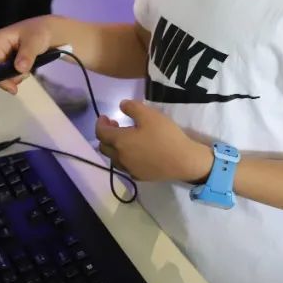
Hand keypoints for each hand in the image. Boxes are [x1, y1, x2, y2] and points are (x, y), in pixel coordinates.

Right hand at [0, 16, 56, 93]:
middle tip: (26, 73)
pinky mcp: (2, 61)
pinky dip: (15, 75)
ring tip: (28, 68)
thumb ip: (27, 55)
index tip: (13, 89)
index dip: (0, 79)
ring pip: (0, 75)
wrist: (44, 31)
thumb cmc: (39, 33)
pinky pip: (4, 74)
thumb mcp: (35, 42)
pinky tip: (25, 68)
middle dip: (9, 78)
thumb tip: (19, 69)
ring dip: (14, 77)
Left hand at [95, 101, 212, 182]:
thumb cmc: (165, 136)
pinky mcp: (139, 176)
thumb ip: (132, 107)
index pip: (101, 133)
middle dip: (106, 135)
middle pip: (104, 147)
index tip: (105, 117)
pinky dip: (124, 158)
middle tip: (115, 126)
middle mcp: (120, 157)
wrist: (182, 161)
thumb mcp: (150, 115)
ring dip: (114, 148)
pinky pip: (125, 166)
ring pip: (113, 159)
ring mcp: (129, 169)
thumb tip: (121, 105)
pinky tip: (135, 153)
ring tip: (125, 139)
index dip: (100, 123)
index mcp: (120, 141)